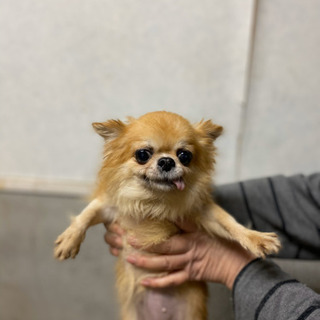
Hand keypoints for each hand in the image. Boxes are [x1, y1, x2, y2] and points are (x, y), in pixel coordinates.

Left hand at [104, 221, 254, 289]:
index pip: (171, 227)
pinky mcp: (191, 275)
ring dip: (146, 262)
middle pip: (163, 246)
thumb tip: (175, 213)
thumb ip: (190, 221)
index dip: (156, 223)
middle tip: (127, 239)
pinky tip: (145, 282)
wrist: (238, 264)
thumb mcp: (210, 227)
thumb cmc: (226, 243)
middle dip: (145, 243)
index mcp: (192, 234)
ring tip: (129, 259)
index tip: (141, 219)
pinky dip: (158, 283)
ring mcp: (189, 263)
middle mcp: (188, 248)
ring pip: (164, 263)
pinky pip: (172, 280)